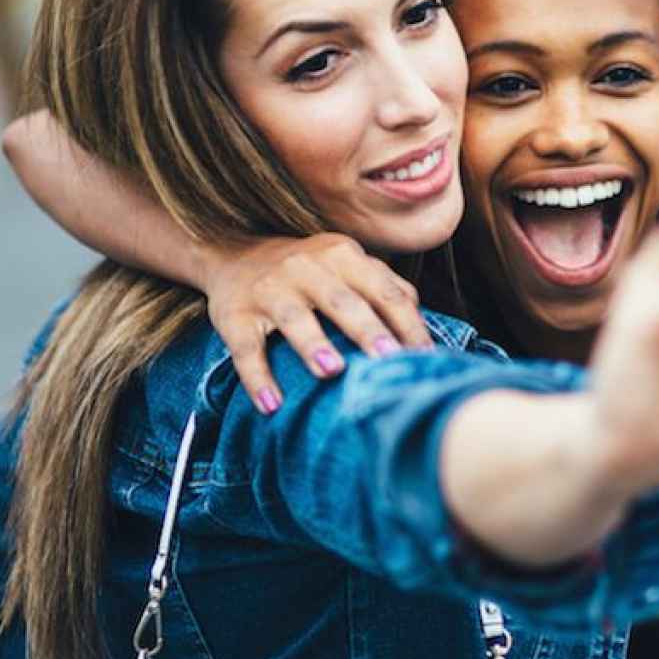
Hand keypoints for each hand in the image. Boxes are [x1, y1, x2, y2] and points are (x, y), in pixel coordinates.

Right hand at [200, 234, 431, 413]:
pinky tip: (271, 403)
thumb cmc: (308, 272)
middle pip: (342, 300)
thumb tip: (424, 325)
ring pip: (293, 317)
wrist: (233, 255)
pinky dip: (257, 377)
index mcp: (342, 255)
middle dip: (366, 329)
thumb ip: (385, 287)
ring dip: (312, 344)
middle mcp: (305, 267)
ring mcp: (269, 289)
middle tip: (388, 359)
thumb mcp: (345, 266)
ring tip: (332, 371)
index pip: (383, 290)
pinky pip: (245, 347)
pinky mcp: (234, 315)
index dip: (406, 324)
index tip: (425, 358)